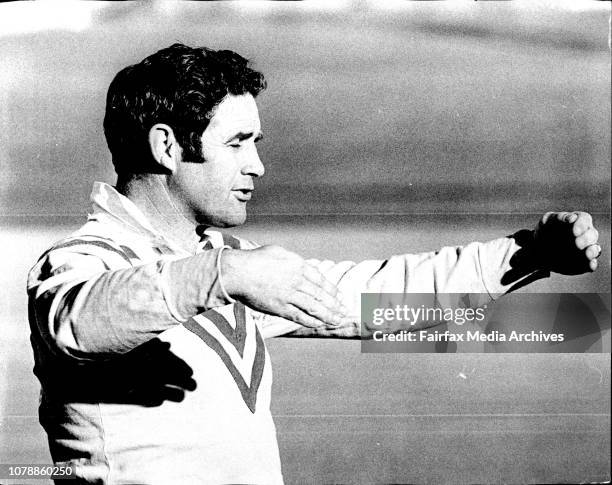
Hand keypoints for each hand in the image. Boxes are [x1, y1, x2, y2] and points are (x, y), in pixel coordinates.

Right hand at [220, 245, 346, 327]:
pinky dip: (311, 321)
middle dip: (335, 304)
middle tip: (345, 311)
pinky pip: (300, 316)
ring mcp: (289, 295)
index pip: (320, 279)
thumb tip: (303, 267)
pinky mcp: (280, 308)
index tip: (338, 295)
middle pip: (321, 294)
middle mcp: (297, 280)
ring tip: (338, 321)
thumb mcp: (278, 252)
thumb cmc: (255, 260)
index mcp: (298, 265)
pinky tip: (320, 324)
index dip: (331, 289)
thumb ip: (293, 261)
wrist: (238, 272)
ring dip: (328, 315)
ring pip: (314, 307)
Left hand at [534, 211, 600, 274]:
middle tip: (577, 244)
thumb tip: (571, 218)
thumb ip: (557, 217)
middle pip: (591, 234)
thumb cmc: (544, 232)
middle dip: (585, 239)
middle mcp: (585, 235)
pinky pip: (591, 263)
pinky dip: (592, 264)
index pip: (584, 219)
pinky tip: (590, 265)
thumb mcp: (546, 222)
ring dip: (592, 251)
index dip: (581, 224)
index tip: (574, 231)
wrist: (537, 250)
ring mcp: (586, 249)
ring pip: (595, 248)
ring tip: (587, 254)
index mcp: (577, 221)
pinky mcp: (583, 262)